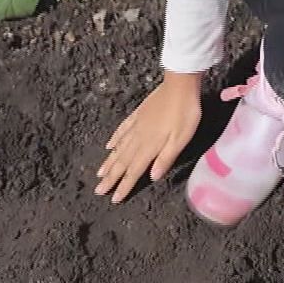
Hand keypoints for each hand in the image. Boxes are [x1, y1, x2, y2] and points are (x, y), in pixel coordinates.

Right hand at [95, 71, 201, 202]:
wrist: (179, 85)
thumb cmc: (185, 113)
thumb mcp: (181, 139)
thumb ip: (166, 158)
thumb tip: (153, 177)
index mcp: (150, 146)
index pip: (134, 170)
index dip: (124, 185)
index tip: (113, 198)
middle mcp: (139, 137)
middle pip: (122, 161)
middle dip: (110, 177)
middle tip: (98, 190)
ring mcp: (137, 125)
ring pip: (119, 147)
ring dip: (109, 162)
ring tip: (99, 173)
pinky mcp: (138, 114)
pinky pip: (122, 130)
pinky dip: (114, 139)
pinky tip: (109, 145)